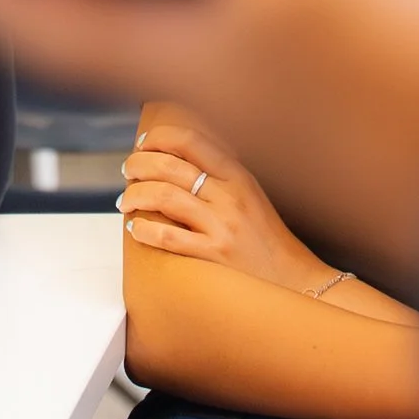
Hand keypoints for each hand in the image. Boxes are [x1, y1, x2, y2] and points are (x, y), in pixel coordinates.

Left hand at [121, 102, 338, 294]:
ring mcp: (221, 226)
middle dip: (138, 165)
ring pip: (164, 197)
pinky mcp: (214, 255)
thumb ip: (219, 175)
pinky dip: (144, 230)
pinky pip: (168, 237)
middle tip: (127, 172)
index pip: (191, 141)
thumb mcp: (249, 195)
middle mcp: (229, 196)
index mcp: (238, 176)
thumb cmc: (265, 239)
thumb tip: (175, 159)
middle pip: (170, 166)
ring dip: (136, 196)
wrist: (292, 279)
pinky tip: (136, 230)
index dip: (159, 138)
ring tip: (126, 202)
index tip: (142, 144)